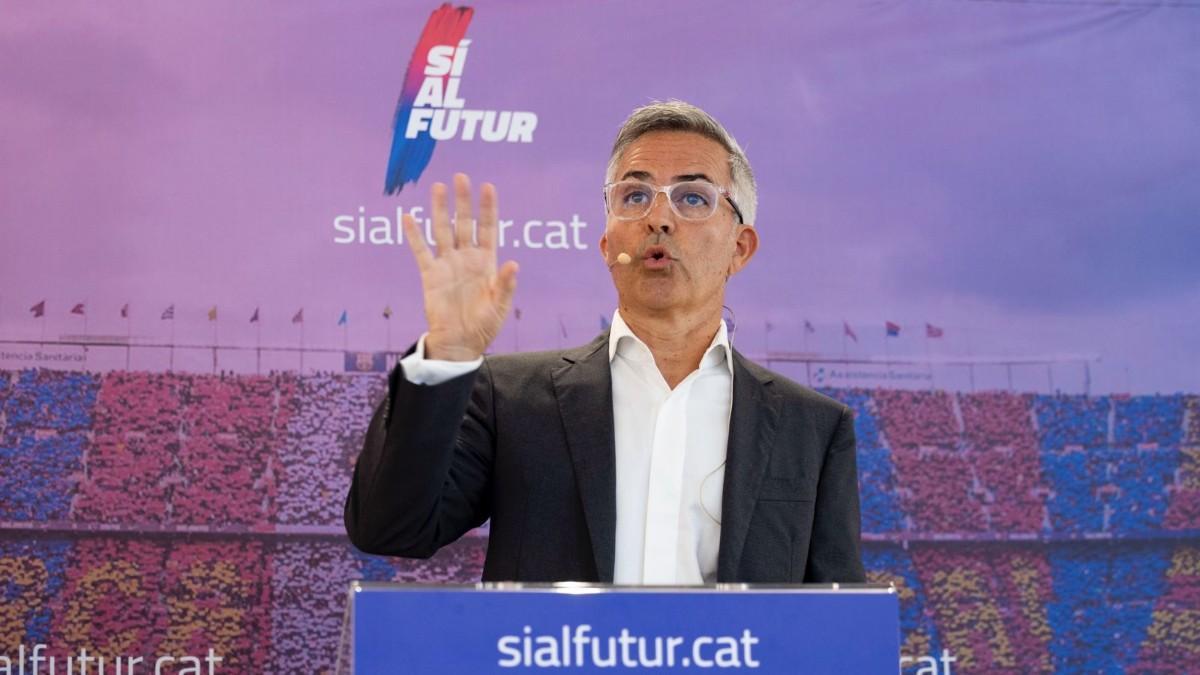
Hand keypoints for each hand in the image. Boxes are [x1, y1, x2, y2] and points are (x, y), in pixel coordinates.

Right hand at [403, 173, 518, 360]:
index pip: (487, 229)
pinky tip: (408, 216)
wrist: (460, 342)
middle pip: (464, 223)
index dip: (488, 208)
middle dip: (463, 201)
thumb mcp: (500, 306)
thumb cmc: (484, 326)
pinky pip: (421, 251)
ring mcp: (447, 264)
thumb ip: (505, 285)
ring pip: (442, 230)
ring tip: (438, 187)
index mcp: (486, 263)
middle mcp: (466, 258)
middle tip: (461, 177)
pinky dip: (414, 235)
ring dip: (440, 210)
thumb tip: (513, 263)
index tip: (488, 187)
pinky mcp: (430, 275)